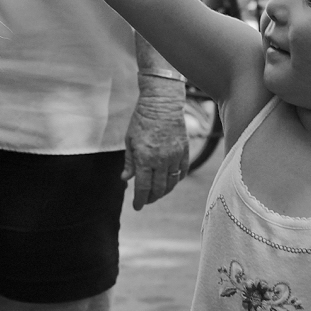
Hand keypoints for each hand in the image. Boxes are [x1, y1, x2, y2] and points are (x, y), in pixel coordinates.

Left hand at [123, 73, 189, 209]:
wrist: (162, 104)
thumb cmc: (141, 120)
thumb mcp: (130, 140)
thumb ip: (129, 162)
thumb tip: (125, 179)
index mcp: (144, 158)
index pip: (142, 187)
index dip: (139, 200)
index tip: (136, 206)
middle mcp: (161, 160)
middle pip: (158, 189)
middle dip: (151, 198)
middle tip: (146, 200)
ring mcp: (175, 156)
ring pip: (171, 183)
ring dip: (164, 191)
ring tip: (157, 193)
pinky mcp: (185, 151)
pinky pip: (182, 171)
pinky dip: (176, 180)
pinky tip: (170, 181)